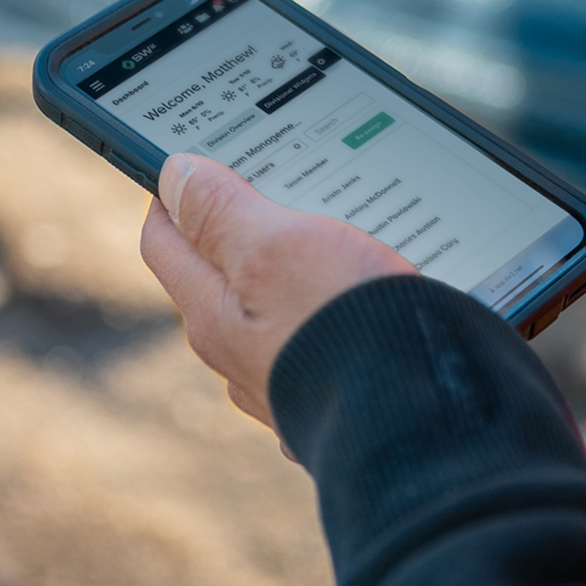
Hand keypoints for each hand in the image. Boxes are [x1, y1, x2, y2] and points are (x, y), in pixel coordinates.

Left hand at [141, 154, 417, 427]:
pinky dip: (320, 308)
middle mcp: (238, 351)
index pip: (164, 240)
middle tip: (267, 188)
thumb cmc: (348, 327)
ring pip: (266, 306)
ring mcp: (280, 375)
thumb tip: (175, 176)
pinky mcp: (321, 388)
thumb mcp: (276, 248)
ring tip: (320, 239)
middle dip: (234, 229)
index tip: (192, 166)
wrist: (421, 418)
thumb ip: (220, 211)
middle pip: (216, 275)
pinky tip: (351, 298)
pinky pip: (309, 334)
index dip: (171, 195)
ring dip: (283, 272)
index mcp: (213, 313)